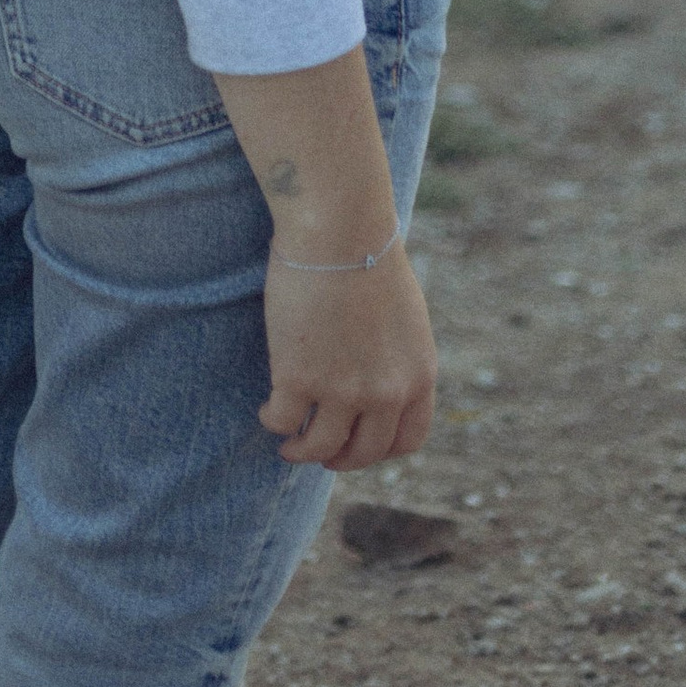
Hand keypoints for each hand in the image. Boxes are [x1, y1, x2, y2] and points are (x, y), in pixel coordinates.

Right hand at [257, 237, 438, 468]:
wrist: (339, 228)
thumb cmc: (366, 253)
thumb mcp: (403, 315)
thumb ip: (395, 355)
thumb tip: (375, 377)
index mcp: (417, 375)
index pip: (407, 440)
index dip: (380, 451)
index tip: (359, 446)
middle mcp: (385, 392)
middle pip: (363, 452)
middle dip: (340, 458)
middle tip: (321, 452)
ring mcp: (341, 391)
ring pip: (320, 447)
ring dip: (301, 451)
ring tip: (289, 445)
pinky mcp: (298, 379)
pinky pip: (283, 421)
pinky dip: (274, 422)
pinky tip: (268, 411)